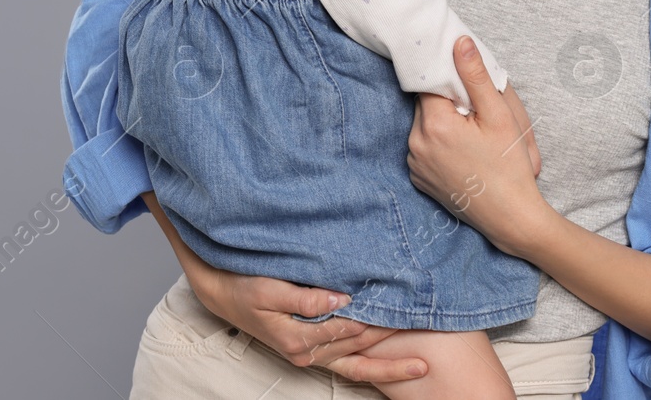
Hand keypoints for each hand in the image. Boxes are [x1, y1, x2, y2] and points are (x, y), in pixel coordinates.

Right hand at [193, 268, 428, 383]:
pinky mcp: (310, 348)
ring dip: (388, 358)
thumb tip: (341, 298)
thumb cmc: (242, 285)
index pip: (351, 331)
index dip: (381, 321)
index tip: (410, 311)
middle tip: (431, 336)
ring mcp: (310, 354)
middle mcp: (308, 352)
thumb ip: (304, 296)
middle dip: (394, 343)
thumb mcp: (268, 289)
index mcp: (300, 340)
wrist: (220, 292)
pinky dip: (370, 364)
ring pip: (358, 362)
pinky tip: (391, 359)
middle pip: (361, 350)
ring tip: (422, 360)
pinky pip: (347, 364)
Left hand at [407, 36, 549, 257]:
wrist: (511, 218)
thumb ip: (476, 77)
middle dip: (447, 100)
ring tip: (472, 134)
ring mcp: (415, 164)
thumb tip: (459, 42)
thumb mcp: (498, 117)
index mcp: (434, 124)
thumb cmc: (509, 167)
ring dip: (442, 121)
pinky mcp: (419, 179)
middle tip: (476, 110)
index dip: (447, 76)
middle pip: (425, 103)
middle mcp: (416, 143)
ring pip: (424, 125)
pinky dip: (438, 143)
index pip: (429, 81)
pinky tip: (464, 152)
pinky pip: (423, 148)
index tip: (464, 79)